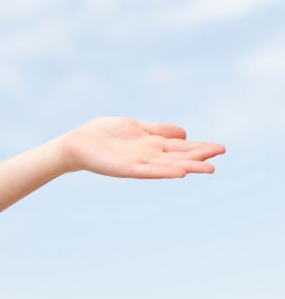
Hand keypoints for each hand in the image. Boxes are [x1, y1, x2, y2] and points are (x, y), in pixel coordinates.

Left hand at [59, 117, 225, 177]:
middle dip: (199, 157)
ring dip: (188, 167)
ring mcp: (139, 163)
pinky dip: (163, 171)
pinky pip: (147, 171)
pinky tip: (179, 172)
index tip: (220, 148)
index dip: (200, 147)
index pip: (181, 146)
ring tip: (208, 168)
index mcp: (153, 144)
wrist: (78, 142)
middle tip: (220, 156)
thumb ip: (158, 130)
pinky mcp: (126, 168)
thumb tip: (184, 134)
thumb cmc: (104, 134)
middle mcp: (149, 155)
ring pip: (168, 165)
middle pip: (179, 156)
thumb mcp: (135, 127)